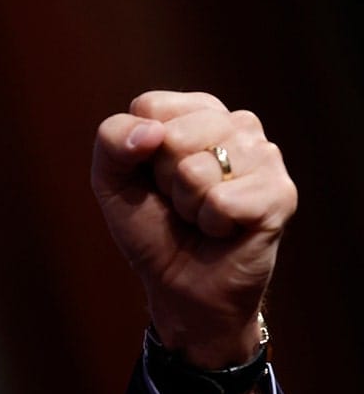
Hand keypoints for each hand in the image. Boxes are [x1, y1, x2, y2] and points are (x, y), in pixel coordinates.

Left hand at [92, 91, 295, 368]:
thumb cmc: (150, 226)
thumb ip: (112, 139)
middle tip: (180, 202)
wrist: (180, 286)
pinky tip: (224, 229)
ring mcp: (264, 156)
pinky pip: (222, 201)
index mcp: (196, 112)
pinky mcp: (281, 193)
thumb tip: (152, 132)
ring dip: (188, 205)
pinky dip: (212, 224)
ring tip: (202, 215)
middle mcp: (236, 124)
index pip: (150, 107)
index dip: (139, 151)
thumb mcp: (112, 179)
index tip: (153, 177)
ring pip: (197, 170)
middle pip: (174, 136)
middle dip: (164, 180)